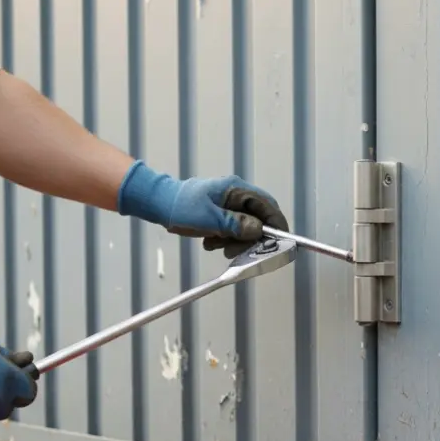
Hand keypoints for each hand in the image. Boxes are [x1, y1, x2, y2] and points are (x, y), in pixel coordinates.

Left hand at [115, 161, 289, 257]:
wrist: (158, 203)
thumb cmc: (181, 207)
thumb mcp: (209, 219)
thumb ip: (235, 224)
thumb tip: (259, 230)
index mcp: (236, 189)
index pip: (267, 205)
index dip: (277, 223)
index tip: (281, 241)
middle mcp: (235, 195)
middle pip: (258, 218)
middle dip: (251, 237)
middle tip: (236, 251)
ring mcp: (228, 204)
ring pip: (245, 226)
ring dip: (235, 240)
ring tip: (217, 246)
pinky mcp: (221, 214)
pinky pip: (232, 229)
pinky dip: (225, 239)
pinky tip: (211, 242)